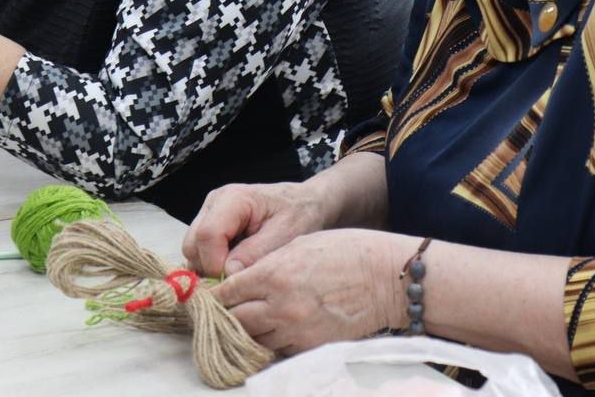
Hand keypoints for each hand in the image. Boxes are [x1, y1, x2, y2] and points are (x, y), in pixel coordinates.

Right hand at [183, 181, 327, 277]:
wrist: (305, 202)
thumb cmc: (299, 215)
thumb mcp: (284, 236)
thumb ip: (254, 254)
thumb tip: (227, 275)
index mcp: (233, 199)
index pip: (207, 236)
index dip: (216, 264)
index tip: (238, 280)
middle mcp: (214, 202)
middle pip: (192, 244)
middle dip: (210, 268)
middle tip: (239, 278)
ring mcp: (209, 212)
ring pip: (191, 250)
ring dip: (210, 267)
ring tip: (240, 270)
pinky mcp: (210, 223)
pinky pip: (199, 251)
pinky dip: (212, 263)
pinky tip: (236, 265)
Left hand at [214, 229, 402, 354]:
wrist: (386, 278)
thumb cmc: (346, 251)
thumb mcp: (299, 245)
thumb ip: (267, 263)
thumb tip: (242, 279)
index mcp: (274, 273)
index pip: (228, 292)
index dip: (216, 295)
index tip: (209, 296)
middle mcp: (280, 305)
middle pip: (235, 320)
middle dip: (226, 315)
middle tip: (221, 312)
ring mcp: (296, 330)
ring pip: (254, 339)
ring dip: (247, 331)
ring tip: (244, 322)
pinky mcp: (311, 347)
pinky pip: (279, 350)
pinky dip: (271, 342)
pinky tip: (272, 331)